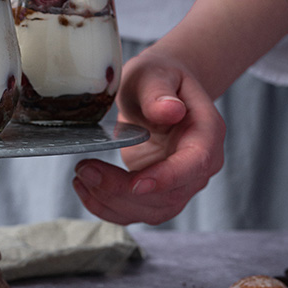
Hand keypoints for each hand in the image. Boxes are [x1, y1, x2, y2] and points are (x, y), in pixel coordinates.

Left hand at [72, 50, 225, 225]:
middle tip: (84, 168)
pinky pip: (134, 212)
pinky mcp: (156, 194)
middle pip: (168, 195)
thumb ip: (159, 93)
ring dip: (110, 202)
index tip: (136, 183)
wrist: (161, 92)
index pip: (195, 164)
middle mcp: (198, 167)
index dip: (167, 178)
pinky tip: (84, 187)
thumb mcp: (154, 74)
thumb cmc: (159, 78)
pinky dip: (106, 207)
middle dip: (122, 190)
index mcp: (207, 134)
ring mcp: (179, 185)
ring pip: (150, 211)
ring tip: (80, 175)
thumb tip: (170, 110)